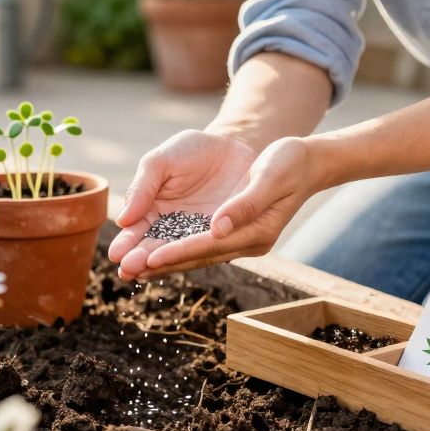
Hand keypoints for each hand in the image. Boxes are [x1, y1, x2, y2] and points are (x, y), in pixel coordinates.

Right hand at [109, 130, 257, 280]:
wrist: (234, 146)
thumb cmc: (192, 150)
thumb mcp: (161, 161)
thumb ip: (142, 188)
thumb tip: (123, 220)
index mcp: (151, 209)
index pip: (135, 231)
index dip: (126, 243)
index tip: (115, 255)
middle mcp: (172, 227)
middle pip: (152, 247)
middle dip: (139, 259)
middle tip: (126, 270)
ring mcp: (196, 234)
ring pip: (176, 253)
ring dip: (160, 265)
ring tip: (143, 273)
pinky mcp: (221, 237)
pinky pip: (206, 249)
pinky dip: (193, 257)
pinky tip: (179, 265)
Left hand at [113, 136, 324, 279]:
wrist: (303, 159)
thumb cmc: (290, 162)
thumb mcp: (272, 175)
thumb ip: (246, 203)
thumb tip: (218, 227)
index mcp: (258, 232)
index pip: (210, 245)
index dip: (178, 252)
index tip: (149, 258)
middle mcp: (245, 241)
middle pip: (196, 256)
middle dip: (160, 263)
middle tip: (125, 271)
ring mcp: (235, 237)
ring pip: (191, 252)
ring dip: (160, 260)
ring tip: (128, 269)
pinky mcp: (226, 228)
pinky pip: (194, 241)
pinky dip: (170, 247)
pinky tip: (147, 251)